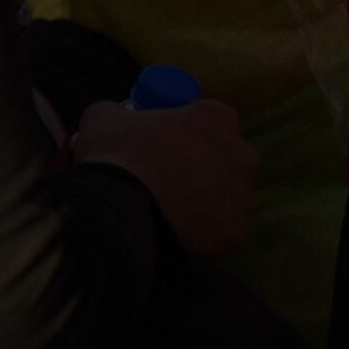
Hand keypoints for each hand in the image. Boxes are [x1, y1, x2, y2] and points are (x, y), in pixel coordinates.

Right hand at [73, 97, 256, 257]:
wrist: (119, 207)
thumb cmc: (117, 153)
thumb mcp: (104, 117)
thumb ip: (120, 114)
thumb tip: (117, 123)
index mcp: (217, 119)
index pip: (210, 121)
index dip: (186, 133)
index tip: (164, 144)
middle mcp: (243, 156)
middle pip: (226, 160)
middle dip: (201, 168)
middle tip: (166, 178)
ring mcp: (244, 197)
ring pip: (227, 198)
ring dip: (205, 201)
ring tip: (167, 209)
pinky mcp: (236, 233)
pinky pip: (221, 231)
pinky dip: (202, 233)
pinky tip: (174, 232)